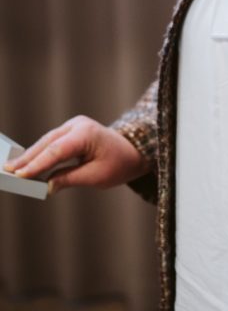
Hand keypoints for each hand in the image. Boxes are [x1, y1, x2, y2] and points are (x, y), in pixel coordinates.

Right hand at [3, 115, 151, 193]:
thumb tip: (47, 186)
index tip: (21, 175)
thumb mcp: (96, 177)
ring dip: (30, 155)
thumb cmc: (118, 164)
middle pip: (48, 143)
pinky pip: (52, 142)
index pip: (57, 150)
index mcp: (87, 134)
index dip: (37, 164)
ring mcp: (74, 125)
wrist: (132, 151)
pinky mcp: (71, 130)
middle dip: (28, 158)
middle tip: (8, 171)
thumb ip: (70, 179)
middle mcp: (78, 125)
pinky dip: (39, 152)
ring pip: (47, 141)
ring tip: (12, 169)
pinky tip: (26, 163)